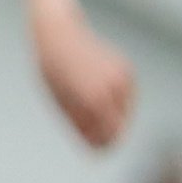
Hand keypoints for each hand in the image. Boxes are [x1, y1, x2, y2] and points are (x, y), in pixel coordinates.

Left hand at [35, 10, 136, 149]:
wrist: (60, 33)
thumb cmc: (53, 71)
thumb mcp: (61, 102)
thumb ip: (80, 125)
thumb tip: (98, 149)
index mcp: (92, 101)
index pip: (105, 140)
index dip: (98, 147)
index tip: (90, 146)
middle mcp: (112, 90)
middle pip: (118, 130)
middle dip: (104, 133)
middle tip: (83, 121)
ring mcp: (123, 79)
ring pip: (124, 114)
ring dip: (109, 115)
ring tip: (84, 99)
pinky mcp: (128, 71)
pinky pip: (126, 98)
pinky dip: (114, 100)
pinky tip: (95, 87)